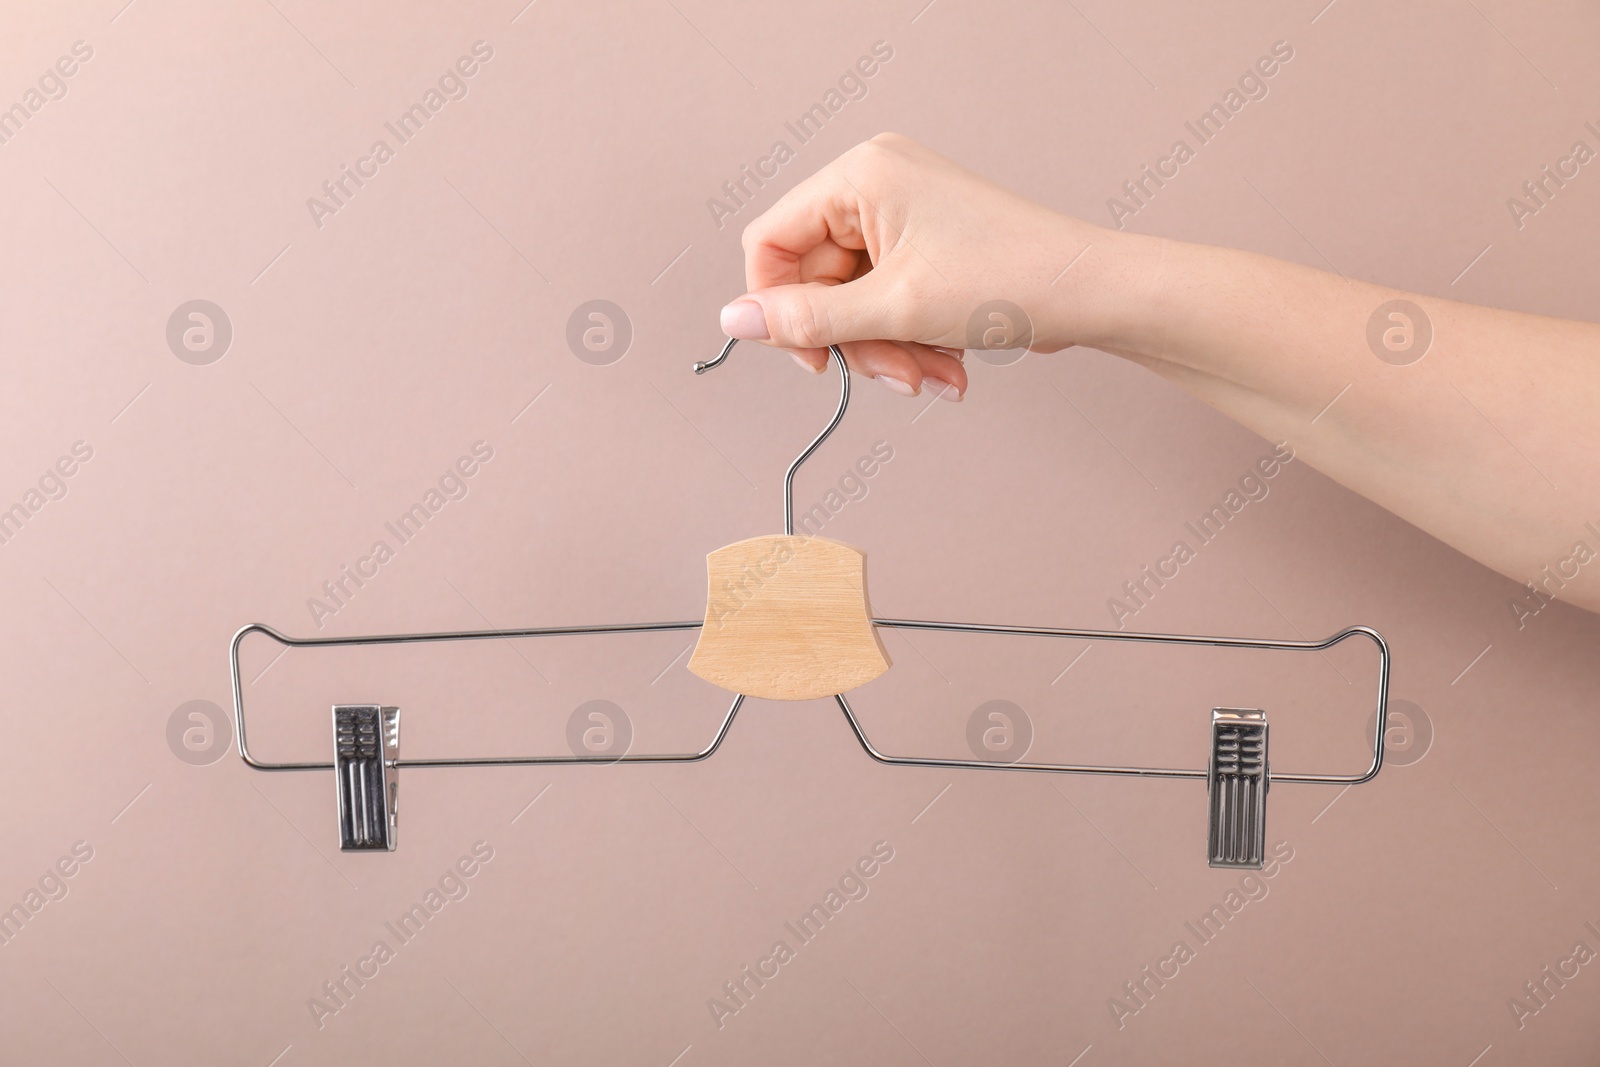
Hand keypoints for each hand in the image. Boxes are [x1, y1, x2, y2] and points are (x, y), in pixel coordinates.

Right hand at [721, 133, 1153, 399]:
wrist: (1094, 292)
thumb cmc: (1011, 277)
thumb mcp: (894, 308)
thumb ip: (807, 319)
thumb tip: (733, 321)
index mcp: (859, 176)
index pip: (772, 242)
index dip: (778, 307)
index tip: (809, 359)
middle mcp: (876, 185)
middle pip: (817, 281)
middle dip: (856, 341)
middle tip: (894, 376)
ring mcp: (903, 216)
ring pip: (854, 303)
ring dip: (888, 351)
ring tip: (933, 376)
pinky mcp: (926, 247)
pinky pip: (887, 302)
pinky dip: (911, 341)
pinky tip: (949, 366)